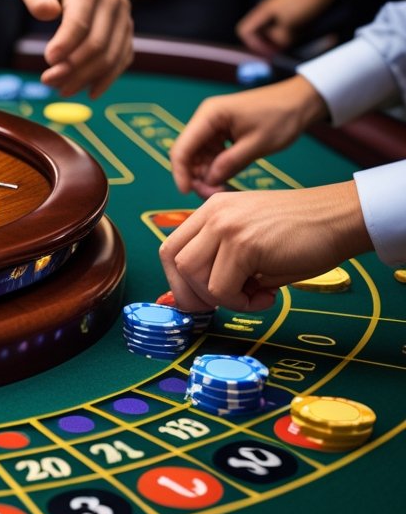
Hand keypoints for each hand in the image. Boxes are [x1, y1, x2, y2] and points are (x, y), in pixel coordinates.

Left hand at [16, 0, 132, 98]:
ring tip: (62, 90)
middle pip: (97, 43)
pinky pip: (122, 58)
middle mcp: (112, 0)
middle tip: (47, 81)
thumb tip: (46, 13)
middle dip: (72, 68)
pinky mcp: (126, 29)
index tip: (47, 61)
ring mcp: (123, 16)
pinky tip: (90, 91)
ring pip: (112, 55)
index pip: (80, 21)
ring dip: (87, 77)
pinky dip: (107, 77)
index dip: (65, 45)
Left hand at [159, 182, 371, 311]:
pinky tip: (268, 295)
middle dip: (194, 294)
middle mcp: (214, 213)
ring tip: (255, 296)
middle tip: (227, 303)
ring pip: (194, 277)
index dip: (180, 280)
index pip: (172, 248)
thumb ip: (223, 259)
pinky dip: (241, 303)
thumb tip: (201, 297)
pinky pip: (221, 288)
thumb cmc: (304, 235)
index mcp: (213, 210)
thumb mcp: (252, 240)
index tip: (202, 297)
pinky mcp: (243, 243)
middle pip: (175, 262)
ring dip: (221, 299)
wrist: (342, 218)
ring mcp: (226, 225)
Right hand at [170, 76, 327, 196]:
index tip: (187, 193)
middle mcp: (206, 119)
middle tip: (212, 194)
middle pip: (188, 153)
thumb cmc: (281, 117)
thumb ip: (229, 164)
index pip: (183, 148)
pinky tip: (225, 179)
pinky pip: (211, 154)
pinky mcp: (222, 133)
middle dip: (196, 175)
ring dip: (206, 174)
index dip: (181, 173)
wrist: (301, 101)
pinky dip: (215, 168)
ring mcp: (213, 126)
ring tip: (222, 188)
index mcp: (210, 115)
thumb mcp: (257, 144)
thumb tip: (207, 183)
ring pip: (198, 156)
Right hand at [236, 0, 336, 55]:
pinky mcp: (289, 12)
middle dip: (266, 43)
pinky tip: (296, 35)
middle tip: (277, 51)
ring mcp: (278, 11)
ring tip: (289, 43)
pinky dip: (286, 34)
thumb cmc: (305, 2)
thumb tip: (276, 46)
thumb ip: (279, 39)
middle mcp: (267, 11)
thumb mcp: (290, 25)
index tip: (266, 51)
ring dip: (277, 40)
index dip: (253, 43)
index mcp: (262, 11)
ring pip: (270, 31)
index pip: (245, 30)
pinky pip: (281, 27)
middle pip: (257, 32)